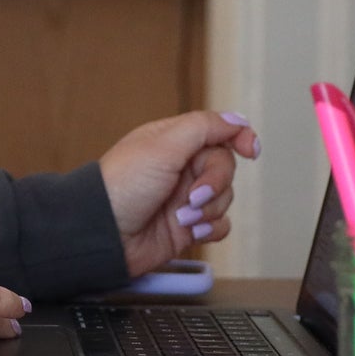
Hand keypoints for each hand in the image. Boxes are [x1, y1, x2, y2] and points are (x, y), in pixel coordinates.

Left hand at [99, 110, 263, 278]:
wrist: (104, 236)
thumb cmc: (121, 188)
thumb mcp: (162, 146)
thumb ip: (203, 127)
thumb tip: (236, 119)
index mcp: (173, 141)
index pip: (217, 131)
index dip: (238, 137)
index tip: (250, 149)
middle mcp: (180, 167)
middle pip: (224, 166)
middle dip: (215, 182)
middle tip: (194, 195)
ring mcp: (184, 198)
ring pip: (225, 197)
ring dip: (208, 209)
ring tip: (181, 216)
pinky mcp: (187, 226)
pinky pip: (219, 224)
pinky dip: (210, 228)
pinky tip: (190, 231)